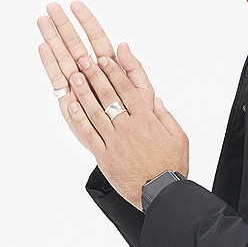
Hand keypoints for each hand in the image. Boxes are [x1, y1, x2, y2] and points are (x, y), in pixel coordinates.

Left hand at [37, 1, 189, 209]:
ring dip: (83, 89)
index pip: (128, 89)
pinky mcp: (105, 155)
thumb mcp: (178, 136)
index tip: (105, 55)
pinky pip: (89, 133)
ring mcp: (115, 141)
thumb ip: (164, 115)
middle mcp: (129, 126)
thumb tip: (155, 98)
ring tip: (72, 72)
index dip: (115, 70)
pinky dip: (78, 117)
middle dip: (95, 72)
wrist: (162, 193)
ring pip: (96, 110)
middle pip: (109, 94)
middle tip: (82, 54)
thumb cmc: (171, 165)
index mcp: (147, 119)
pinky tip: (69, 103)